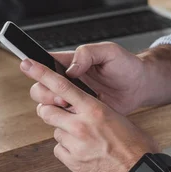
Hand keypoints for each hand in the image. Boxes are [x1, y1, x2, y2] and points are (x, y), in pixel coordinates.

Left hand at [21, 58, 159, 171]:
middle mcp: (81, 125)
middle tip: (60, 113)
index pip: (61, 86)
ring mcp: (75, 145)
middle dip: (50, 110)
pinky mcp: (72, 162)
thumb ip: (94, 110)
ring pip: (55, 131)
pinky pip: (59, 150)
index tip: (27, 64)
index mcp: (94, 109)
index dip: (41, 73)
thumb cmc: (136, 145)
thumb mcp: (117, 116)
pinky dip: (67, 149)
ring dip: (64, 132)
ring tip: (84, 138)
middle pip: (47, 110)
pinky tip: (83, 152)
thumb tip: (81, 107)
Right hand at [31, 42, 147, 114]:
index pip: (45, 63)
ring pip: (47, 105)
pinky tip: (77, 116)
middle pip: (39, 87)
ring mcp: (73, 99)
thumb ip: (88, 54)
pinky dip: (64, 119)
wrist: (141, 87)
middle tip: (62, 97)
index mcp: (71, 63)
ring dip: (52, 107)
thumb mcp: (110, 52)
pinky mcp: (80, 114)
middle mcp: (68, 81)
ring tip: (69, 106)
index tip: (29, 67)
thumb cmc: (127, 66)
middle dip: (45, 93)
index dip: (35, 67)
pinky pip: (62, 119)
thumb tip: (70, 69)